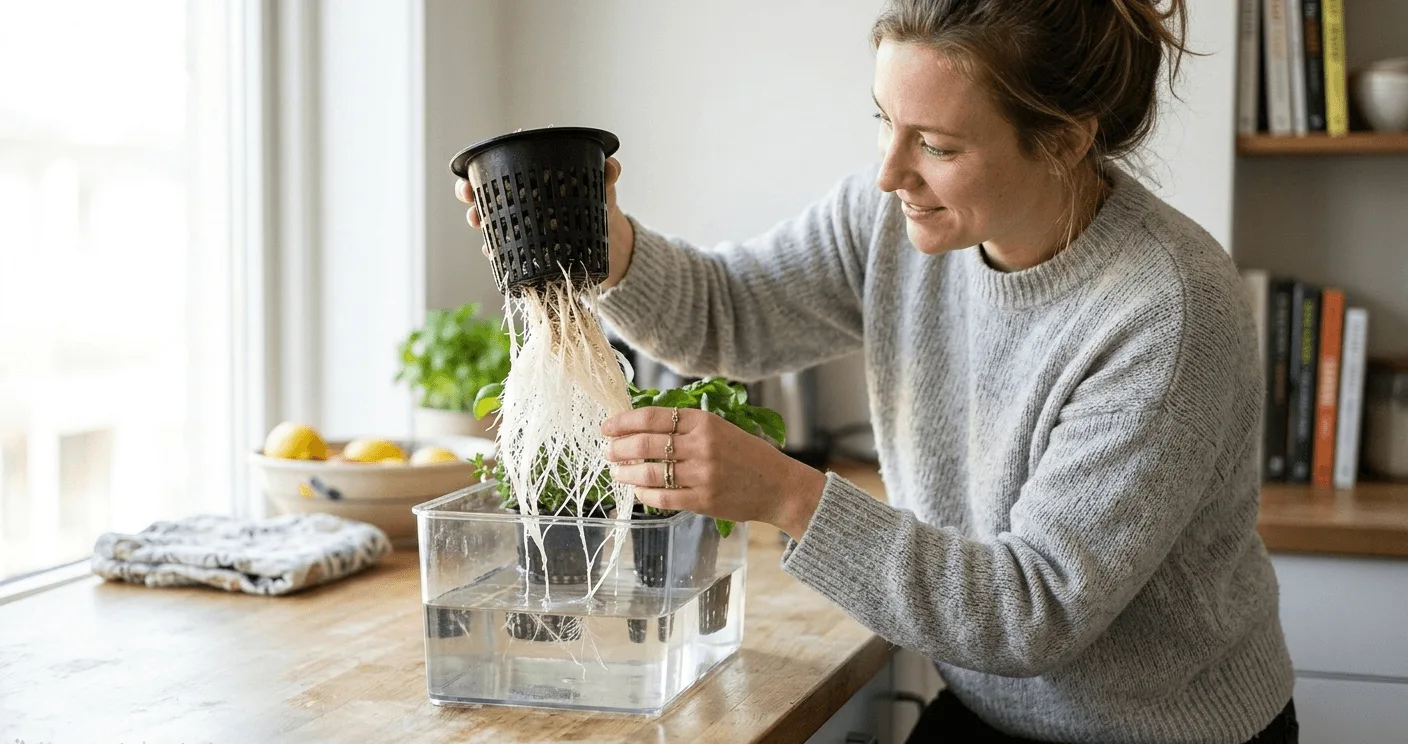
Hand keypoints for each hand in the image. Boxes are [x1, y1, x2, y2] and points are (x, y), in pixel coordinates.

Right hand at [455, 156, 636, 288]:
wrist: (607, 236)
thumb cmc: (601, 201)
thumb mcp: (605, 188)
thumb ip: (608, 175)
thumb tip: (612, 168)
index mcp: (537, 173)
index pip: (504, 161)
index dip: (485, 163)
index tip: (474, 168)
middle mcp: (522, 194)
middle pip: (487, 188)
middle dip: (471, 191)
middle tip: (467, 197)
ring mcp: (520, 218)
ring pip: (489, 215)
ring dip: (478, 218)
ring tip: (477, 224)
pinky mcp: (524, 242)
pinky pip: (503, 245)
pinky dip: (496, 249)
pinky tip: (491, 252)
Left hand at [602, 407, 826, 539]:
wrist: (779, 486)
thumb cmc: (747, 456)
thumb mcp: (720, 429)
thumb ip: (686, 427)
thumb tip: (641, 429)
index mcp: (704, 422)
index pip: (652, 417)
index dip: (624, 422)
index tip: (607, 427)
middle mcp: (701, 445)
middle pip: (645, 444)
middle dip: (619, 448)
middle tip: (607, 451)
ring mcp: (701, 474)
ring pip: (649, 472)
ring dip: (626, 472)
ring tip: (617, 472)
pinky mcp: (702, 500)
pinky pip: (662, 497)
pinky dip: (644, 494)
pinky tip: (637, 491)